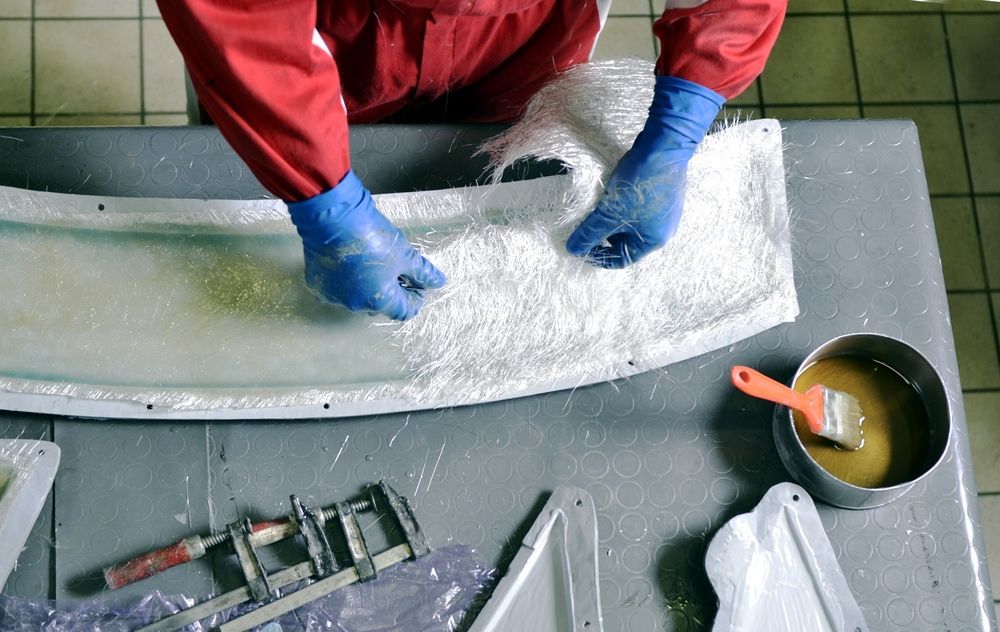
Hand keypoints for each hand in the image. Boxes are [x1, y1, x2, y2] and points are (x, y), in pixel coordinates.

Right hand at [287, 171, 445, 320]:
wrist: (333, 218)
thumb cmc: (372, 236)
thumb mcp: (405, 254)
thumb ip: (422, 272)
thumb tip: (439, 282)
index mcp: (380, 300)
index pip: (404, 311)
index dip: (414, 298)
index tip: (415, 283)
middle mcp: (356, 305)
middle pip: (380, 304)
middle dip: (390, 290)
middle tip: (393, 269)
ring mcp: (334, 296)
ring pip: (357, 297)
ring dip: (367, 286)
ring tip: (370, 263)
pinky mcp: (317, 285)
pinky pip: (337, 288)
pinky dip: (345, 280)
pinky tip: (349, 262)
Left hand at [566, 76, 723, 267]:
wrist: (663, 146)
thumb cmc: (637, 186)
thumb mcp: (608, 212)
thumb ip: (590, 232)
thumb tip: (573, 249)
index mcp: (653, 240)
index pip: (622, 259)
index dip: (599, 257)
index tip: (581, 247)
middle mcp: (663, 229)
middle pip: (627, 242)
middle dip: (604, 235)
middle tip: (585, 226)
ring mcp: (664, 210)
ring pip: (631, 223)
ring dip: (612, 219)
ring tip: (596, 209)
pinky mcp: (662, 193)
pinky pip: (638, 208)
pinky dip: (622, 207)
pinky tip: (611, 195)